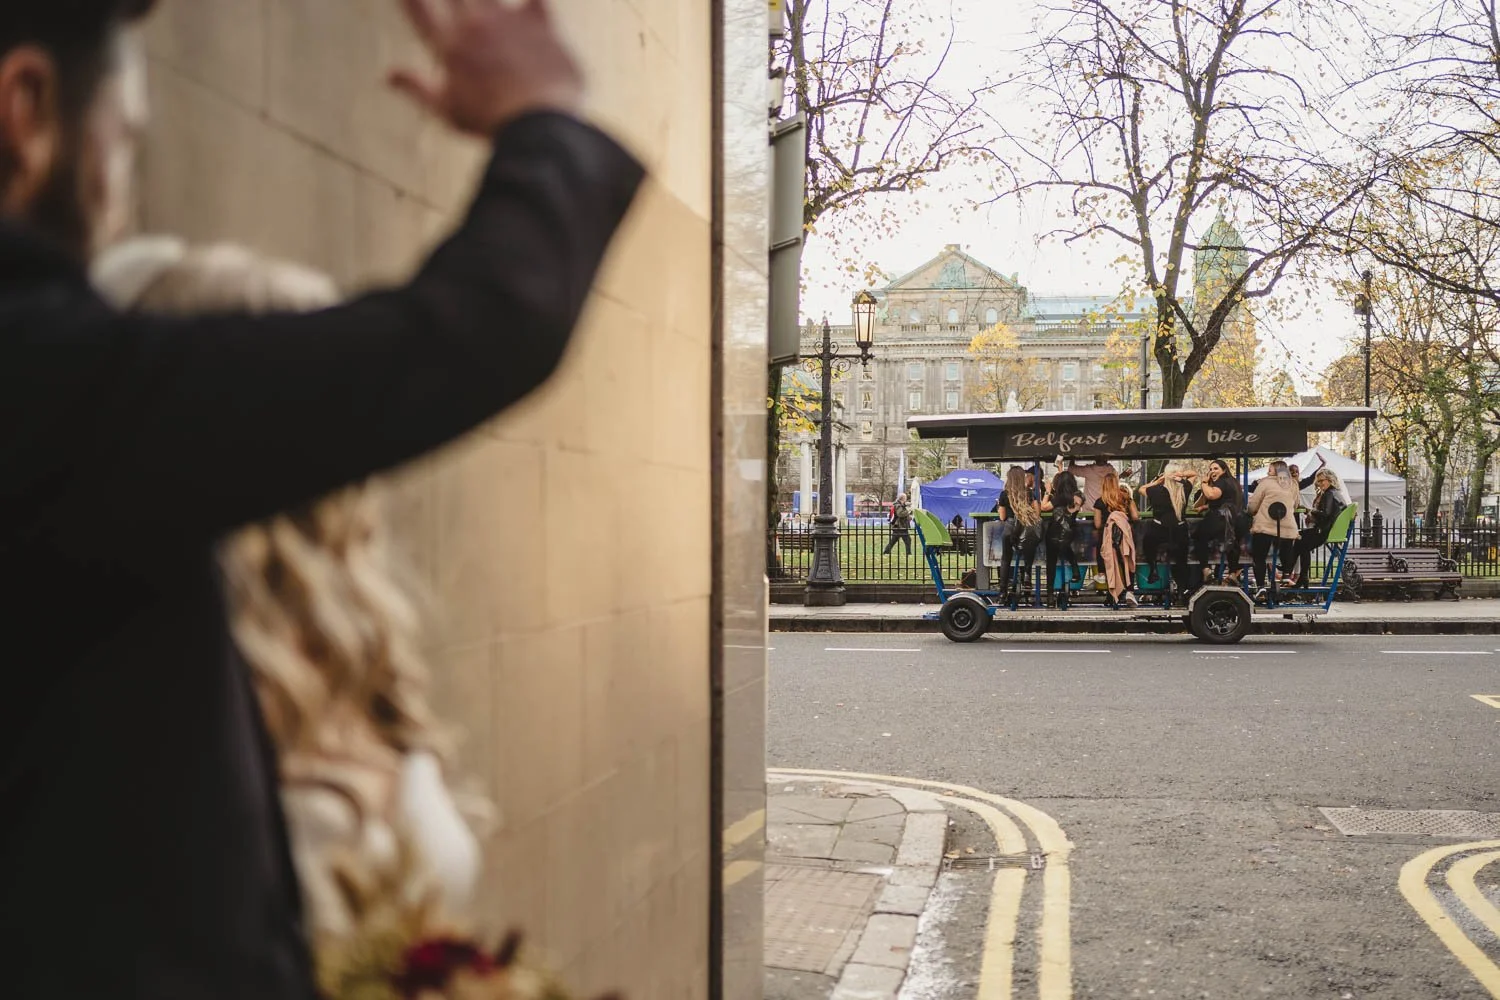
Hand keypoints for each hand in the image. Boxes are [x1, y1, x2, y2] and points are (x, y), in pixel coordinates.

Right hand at [392, 0, 583, 135]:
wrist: (538, 126)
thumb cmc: (489, 123)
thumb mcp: (446, 110)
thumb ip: (416, 88)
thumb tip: (388, 75)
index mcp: (449, 47)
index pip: (418, 10)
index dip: (410, 1)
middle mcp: (474, 26)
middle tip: (454, 5)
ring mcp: (507, 21)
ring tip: (479, 4)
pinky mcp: (540, 23)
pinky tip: (528, 1)